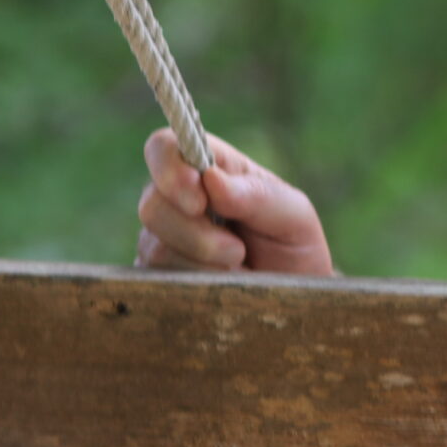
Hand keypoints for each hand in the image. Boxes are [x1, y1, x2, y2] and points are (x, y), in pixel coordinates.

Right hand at [135, 127, 334, 275]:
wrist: (294, 300)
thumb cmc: (294, 246)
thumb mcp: (293, 215)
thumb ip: (255, 195)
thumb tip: (210, 178)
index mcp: (211, 168)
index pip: (164, 147)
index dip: (170, 168)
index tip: (198, 200)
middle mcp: (178, 200)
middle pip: (152, 202)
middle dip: (194, 232)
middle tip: (237, 249)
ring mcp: (164, 240)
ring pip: (153, 246)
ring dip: (201, 261)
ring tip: (238, 266)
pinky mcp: (159, 278)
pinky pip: (159, 280)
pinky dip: (195, 283)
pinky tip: (220, 284)